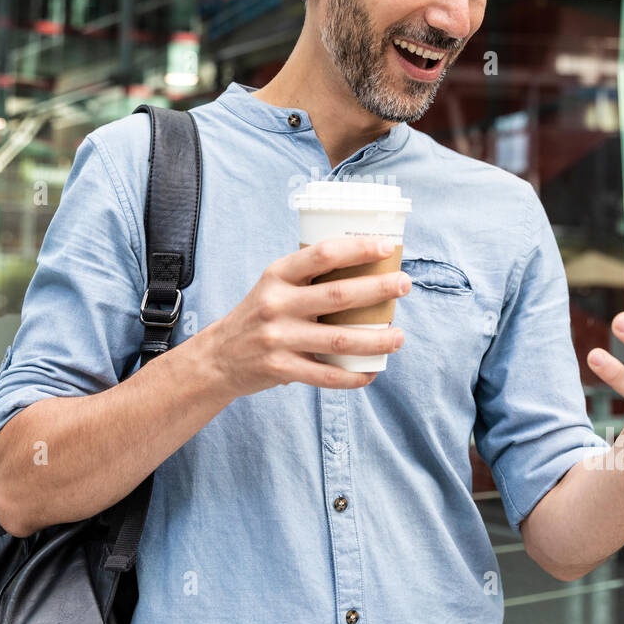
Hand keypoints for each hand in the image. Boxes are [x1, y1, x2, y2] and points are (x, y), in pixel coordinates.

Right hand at [202, 236, 410, 396]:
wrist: (218, 357)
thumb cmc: (260, 315)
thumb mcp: (274, 286)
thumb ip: (308, 278)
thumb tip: (367, 269)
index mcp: (277, 275)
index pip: (322, 254)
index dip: (358, 248)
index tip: (386, 247)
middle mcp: (277, 303)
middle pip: (339, 295)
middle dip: (379, 288)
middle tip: (404, 285)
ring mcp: (278, 338)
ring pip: (339, 338)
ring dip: (376, 339)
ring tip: (399, 336)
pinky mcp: (281, 368)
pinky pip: (326, 374)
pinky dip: (354, 375)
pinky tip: (373, 371)